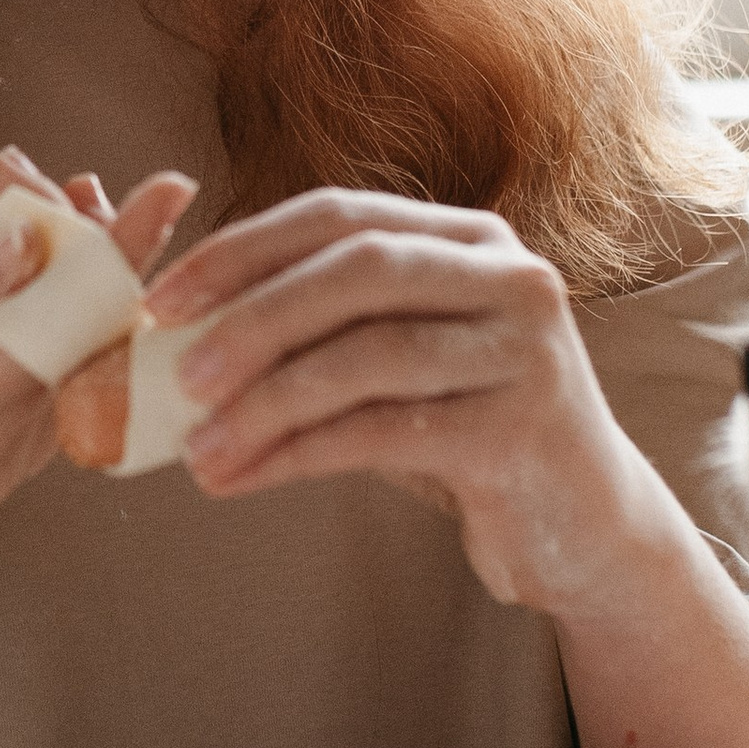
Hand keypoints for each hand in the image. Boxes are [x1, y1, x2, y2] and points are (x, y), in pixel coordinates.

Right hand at [0, 150, 194, 669]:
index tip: (161, 194)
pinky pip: (59, 379)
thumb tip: (31, 245)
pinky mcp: (12, 470)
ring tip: (48, 197)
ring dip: (76, 276)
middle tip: (74, 180)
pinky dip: (60, 314)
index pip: (39, 337)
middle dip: (92, 251)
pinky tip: (39, 259)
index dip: (105, 261)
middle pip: (73, 347)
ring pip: (75, 360)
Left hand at [143, 188, 677, 620]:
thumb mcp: (396, 364)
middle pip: (358, 270)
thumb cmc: (466, 434)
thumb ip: (320, 330)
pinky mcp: (525, 427)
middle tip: (175, 372)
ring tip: (198, 448)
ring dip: (265, 402)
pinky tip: (244, 478)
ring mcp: (527, 348)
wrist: (585, 530)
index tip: (162, 298)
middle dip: (252, 317)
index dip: (243, 250)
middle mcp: (510, 275)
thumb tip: (179, 330)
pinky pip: (387, 431)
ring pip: (369, 354)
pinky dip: (298, 454)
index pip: (338, 217)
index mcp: (469, 238)